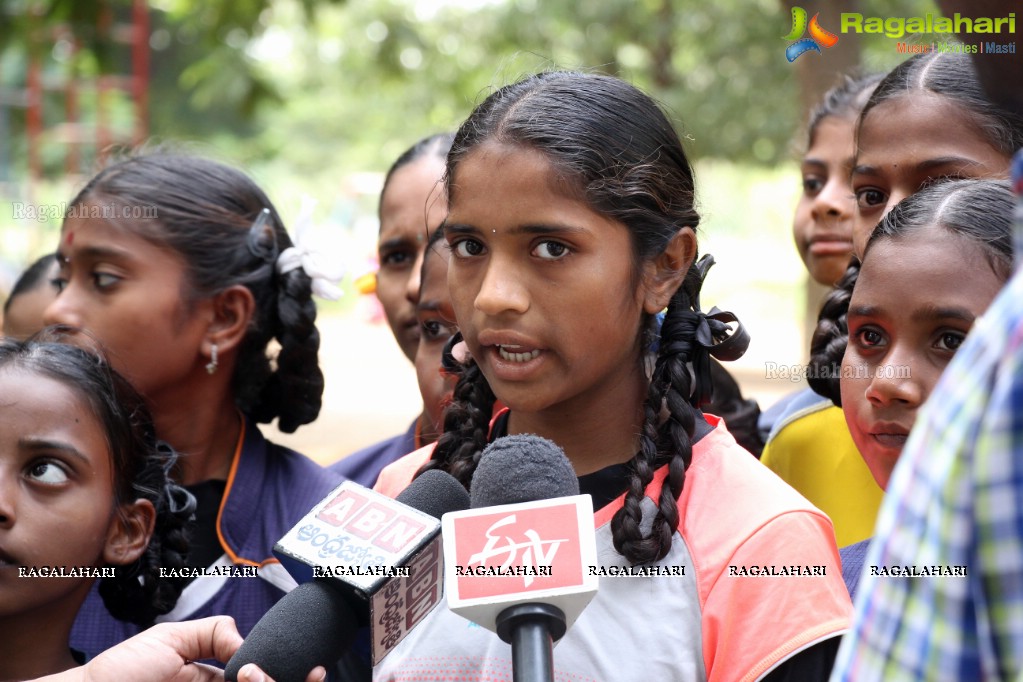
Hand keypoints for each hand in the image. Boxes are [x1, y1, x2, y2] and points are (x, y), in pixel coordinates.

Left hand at [32, 616, 326, 681]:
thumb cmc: (119, 673)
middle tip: (259, 675)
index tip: (312, 668)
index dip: (295, 672)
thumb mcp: (171, 638)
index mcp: (219, 679)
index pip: (265, 676)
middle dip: (287, 681)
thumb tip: (247, 647)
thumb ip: (214, 633)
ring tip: (248, 678)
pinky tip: (248, 681)